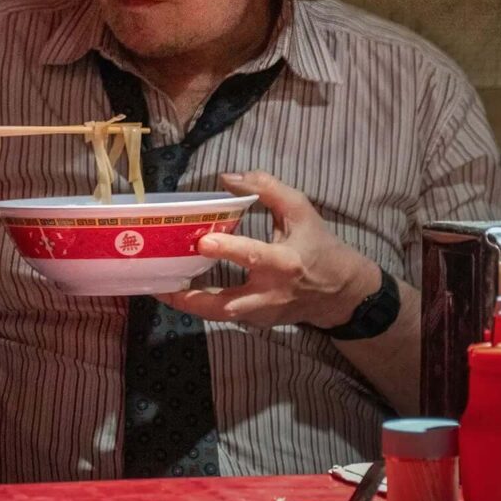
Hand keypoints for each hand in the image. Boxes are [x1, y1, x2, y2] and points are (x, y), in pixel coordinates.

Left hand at [155, 171, 376, 330]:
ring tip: (159, 290)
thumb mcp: (301, 211)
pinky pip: (225, 315)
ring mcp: (262, 313)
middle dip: (194, 298)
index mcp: (284, 262)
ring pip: (220, 316)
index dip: (228, 249)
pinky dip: (202, 306)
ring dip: (189, 306)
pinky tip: (179, 293)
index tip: (202, 241)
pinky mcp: (257, 322)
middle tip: (163, 286)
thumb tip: (227, 177)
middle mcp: (270, 293)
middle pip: (227, 304)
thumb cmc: (319, 247)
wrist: (342, 294)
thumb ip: (268, 188)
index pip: (254, 256)